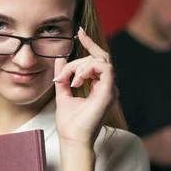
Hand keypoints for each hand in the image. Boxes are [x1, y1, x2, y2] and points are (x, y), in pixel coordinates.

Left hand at [53, 27, 115, 146]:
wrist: (72, 139)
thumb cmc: (70, 123)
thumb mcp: (63, 93)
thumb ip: (63, 76)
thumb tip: (59, 58)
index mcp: (99, 86)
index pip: (98, 59)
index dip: (89, 43)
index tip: (79, 32)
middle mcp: (107, 86)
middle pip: (99, 57)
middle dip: (82, 54)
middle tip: (63, 72)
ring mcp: (110, 89)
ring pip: (100, 60)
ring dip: (81, 65)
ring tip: (69, 80)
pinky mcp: (109, 92)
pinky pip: (105, 68)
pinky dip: (88, 70)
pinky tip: (76, 81)